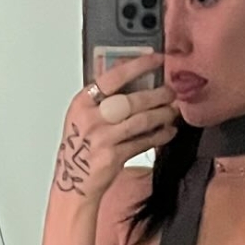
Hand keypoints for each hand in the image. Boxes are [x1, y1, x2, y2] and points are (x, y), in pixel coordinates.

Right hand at [52, 51, 177, 202]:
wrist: (72, 185)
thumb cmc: (80, 150)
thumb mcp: (83, 118)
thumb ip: (103, 101)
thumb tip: (134, 82)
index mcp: (82, 103)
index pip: (113, 77)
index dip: (138, 66)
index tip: (156, 59)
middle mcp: (90, 118)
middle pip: (131, 100)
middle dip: (156, 94)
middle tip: (171, 92)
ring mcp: (102, 138)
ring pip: (140, 120)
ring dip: (161, 114)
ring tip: (173, 111)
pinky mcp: (113, 156)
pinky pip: (142, 142)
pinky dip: (159, 136)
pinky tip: (168, 132)